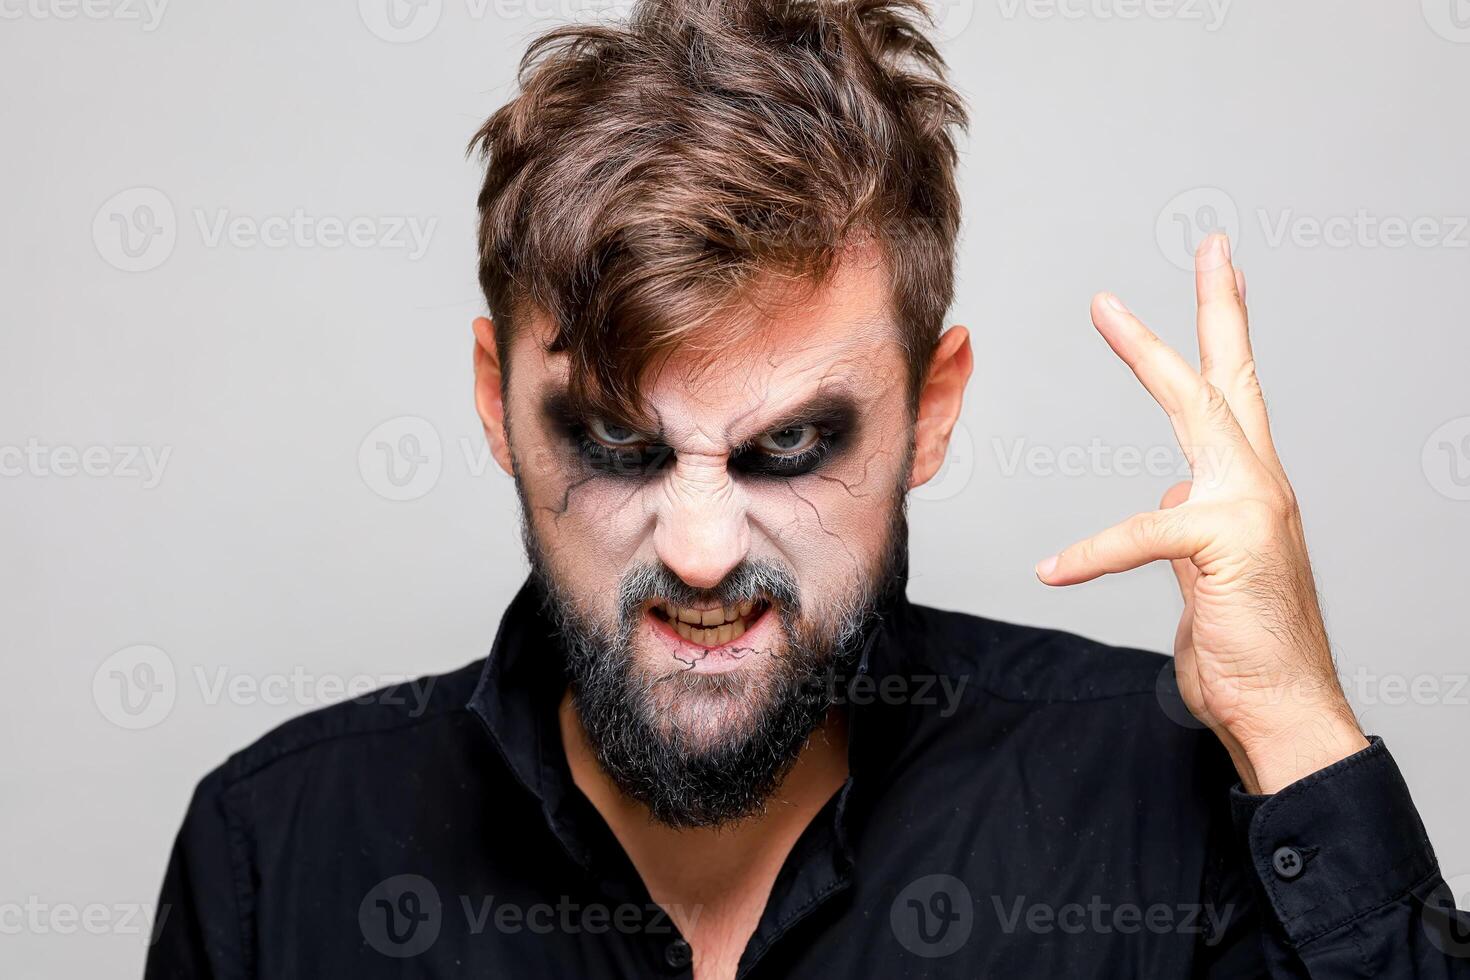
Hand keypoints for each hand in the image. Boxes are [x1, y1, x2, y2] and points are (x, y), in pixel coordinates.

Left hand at [1035, 233, 1367, 793]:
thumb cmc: (1244, 643)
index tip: (1223, 272)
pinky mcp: (1223, 550)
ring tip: (1108, 311)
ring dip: (1150, 356)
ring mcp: (1247, 511)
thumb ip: (1192, 517)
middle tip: (1212, 245)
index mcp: (1247, 486)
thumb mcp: (1209, 567)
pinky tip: (1052, 569)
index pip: (1235, 396)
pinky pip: (1143, 534)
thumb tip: (1174, 488)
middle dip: (1217, 309)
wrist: (1281, 708)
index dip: (1226, 332)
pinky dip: (1092, 553)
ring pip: (1197, 415)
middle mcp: (1257, 485)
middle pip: (1231, 380)